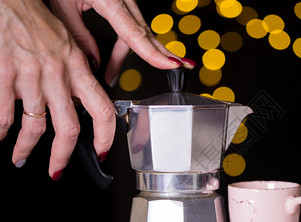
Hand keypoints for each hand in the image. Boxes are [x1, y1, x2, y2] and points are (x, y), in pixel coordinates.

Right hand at [0, 0, 114, 178]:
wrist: (10, 0)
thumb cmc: (36, 20)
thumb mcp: (68, 45)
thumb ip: (74, 75)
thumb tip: (79, 101)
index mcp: (78, 67)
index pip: (103, 109)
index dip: (105, 136)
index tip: (101, 151)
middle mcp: (57, 74)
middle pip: (69, 128)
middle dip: (62, 156)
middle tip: (57, 170)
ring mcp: (30, 75)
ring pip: (35, 125)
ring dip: (27, 148)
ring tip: (22, 158)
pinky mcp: (4, 72)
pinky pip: (4, 112)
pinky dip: (2, 129)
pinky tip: (1, 135)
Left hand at [49, 0, 196, 85]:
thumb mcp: (63, 6)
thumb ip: (79, 35)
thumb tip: (93, 62)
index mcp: (110, 0)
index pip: (136, 33)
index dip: (154, 53)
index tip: (170, 65)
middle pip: (145, 34)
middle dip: (158, 56)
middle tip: (175, 69)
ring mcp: (126, 0)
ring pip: (139, 32)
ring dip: (132, 53)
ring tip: (113, 73)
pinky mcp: (123, 1)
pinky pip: (132, 25)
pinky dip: (129, 42)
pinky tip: (120, 54)